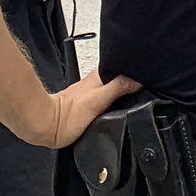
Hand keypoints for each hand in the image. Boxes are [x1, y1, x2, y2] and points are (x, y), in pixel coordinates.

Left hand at [22, 69, 142, 149]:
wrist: (46, 128)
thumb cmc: (66, 117)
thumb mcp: (97, 101)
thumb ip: (118, 88)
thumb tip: (138, 80)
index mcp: (100, 76)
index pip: (124, 67)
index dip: (137, 70)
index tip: (148, 75)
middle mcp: (97, 82)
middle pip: (121, 78)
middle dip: (132, 82)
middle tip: (144, 89)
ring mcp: (92, 94)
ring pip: (114, 89)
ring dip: (123, 93)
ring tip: (133, 98)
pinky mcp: (89, 106)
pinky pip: (107, 100)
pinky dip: (114, 103)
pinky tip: (117, 110)